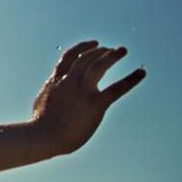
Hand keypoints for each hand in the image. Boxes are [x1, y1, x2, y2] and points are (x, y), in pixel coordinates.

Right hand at [30, 40, 145, 154]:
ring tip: (122, 50)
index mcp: (55, 81)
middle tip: (112, 50)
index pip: (69, 57)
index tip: (95, 43)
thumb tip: (52, 92)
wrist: (41, 137)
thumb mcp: (41, 102)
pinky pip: (116, 89)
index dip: (83, 47)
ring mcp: (82, 92)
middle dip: (100, 51)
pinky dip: (131, 79)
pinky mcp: (94, 104)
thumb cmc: (40, 126)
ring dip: (111, 56)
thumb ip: (50, 93)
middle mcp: (69, 82)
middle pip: (86, 58)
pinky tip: (142, 73)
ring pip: (99, 65)